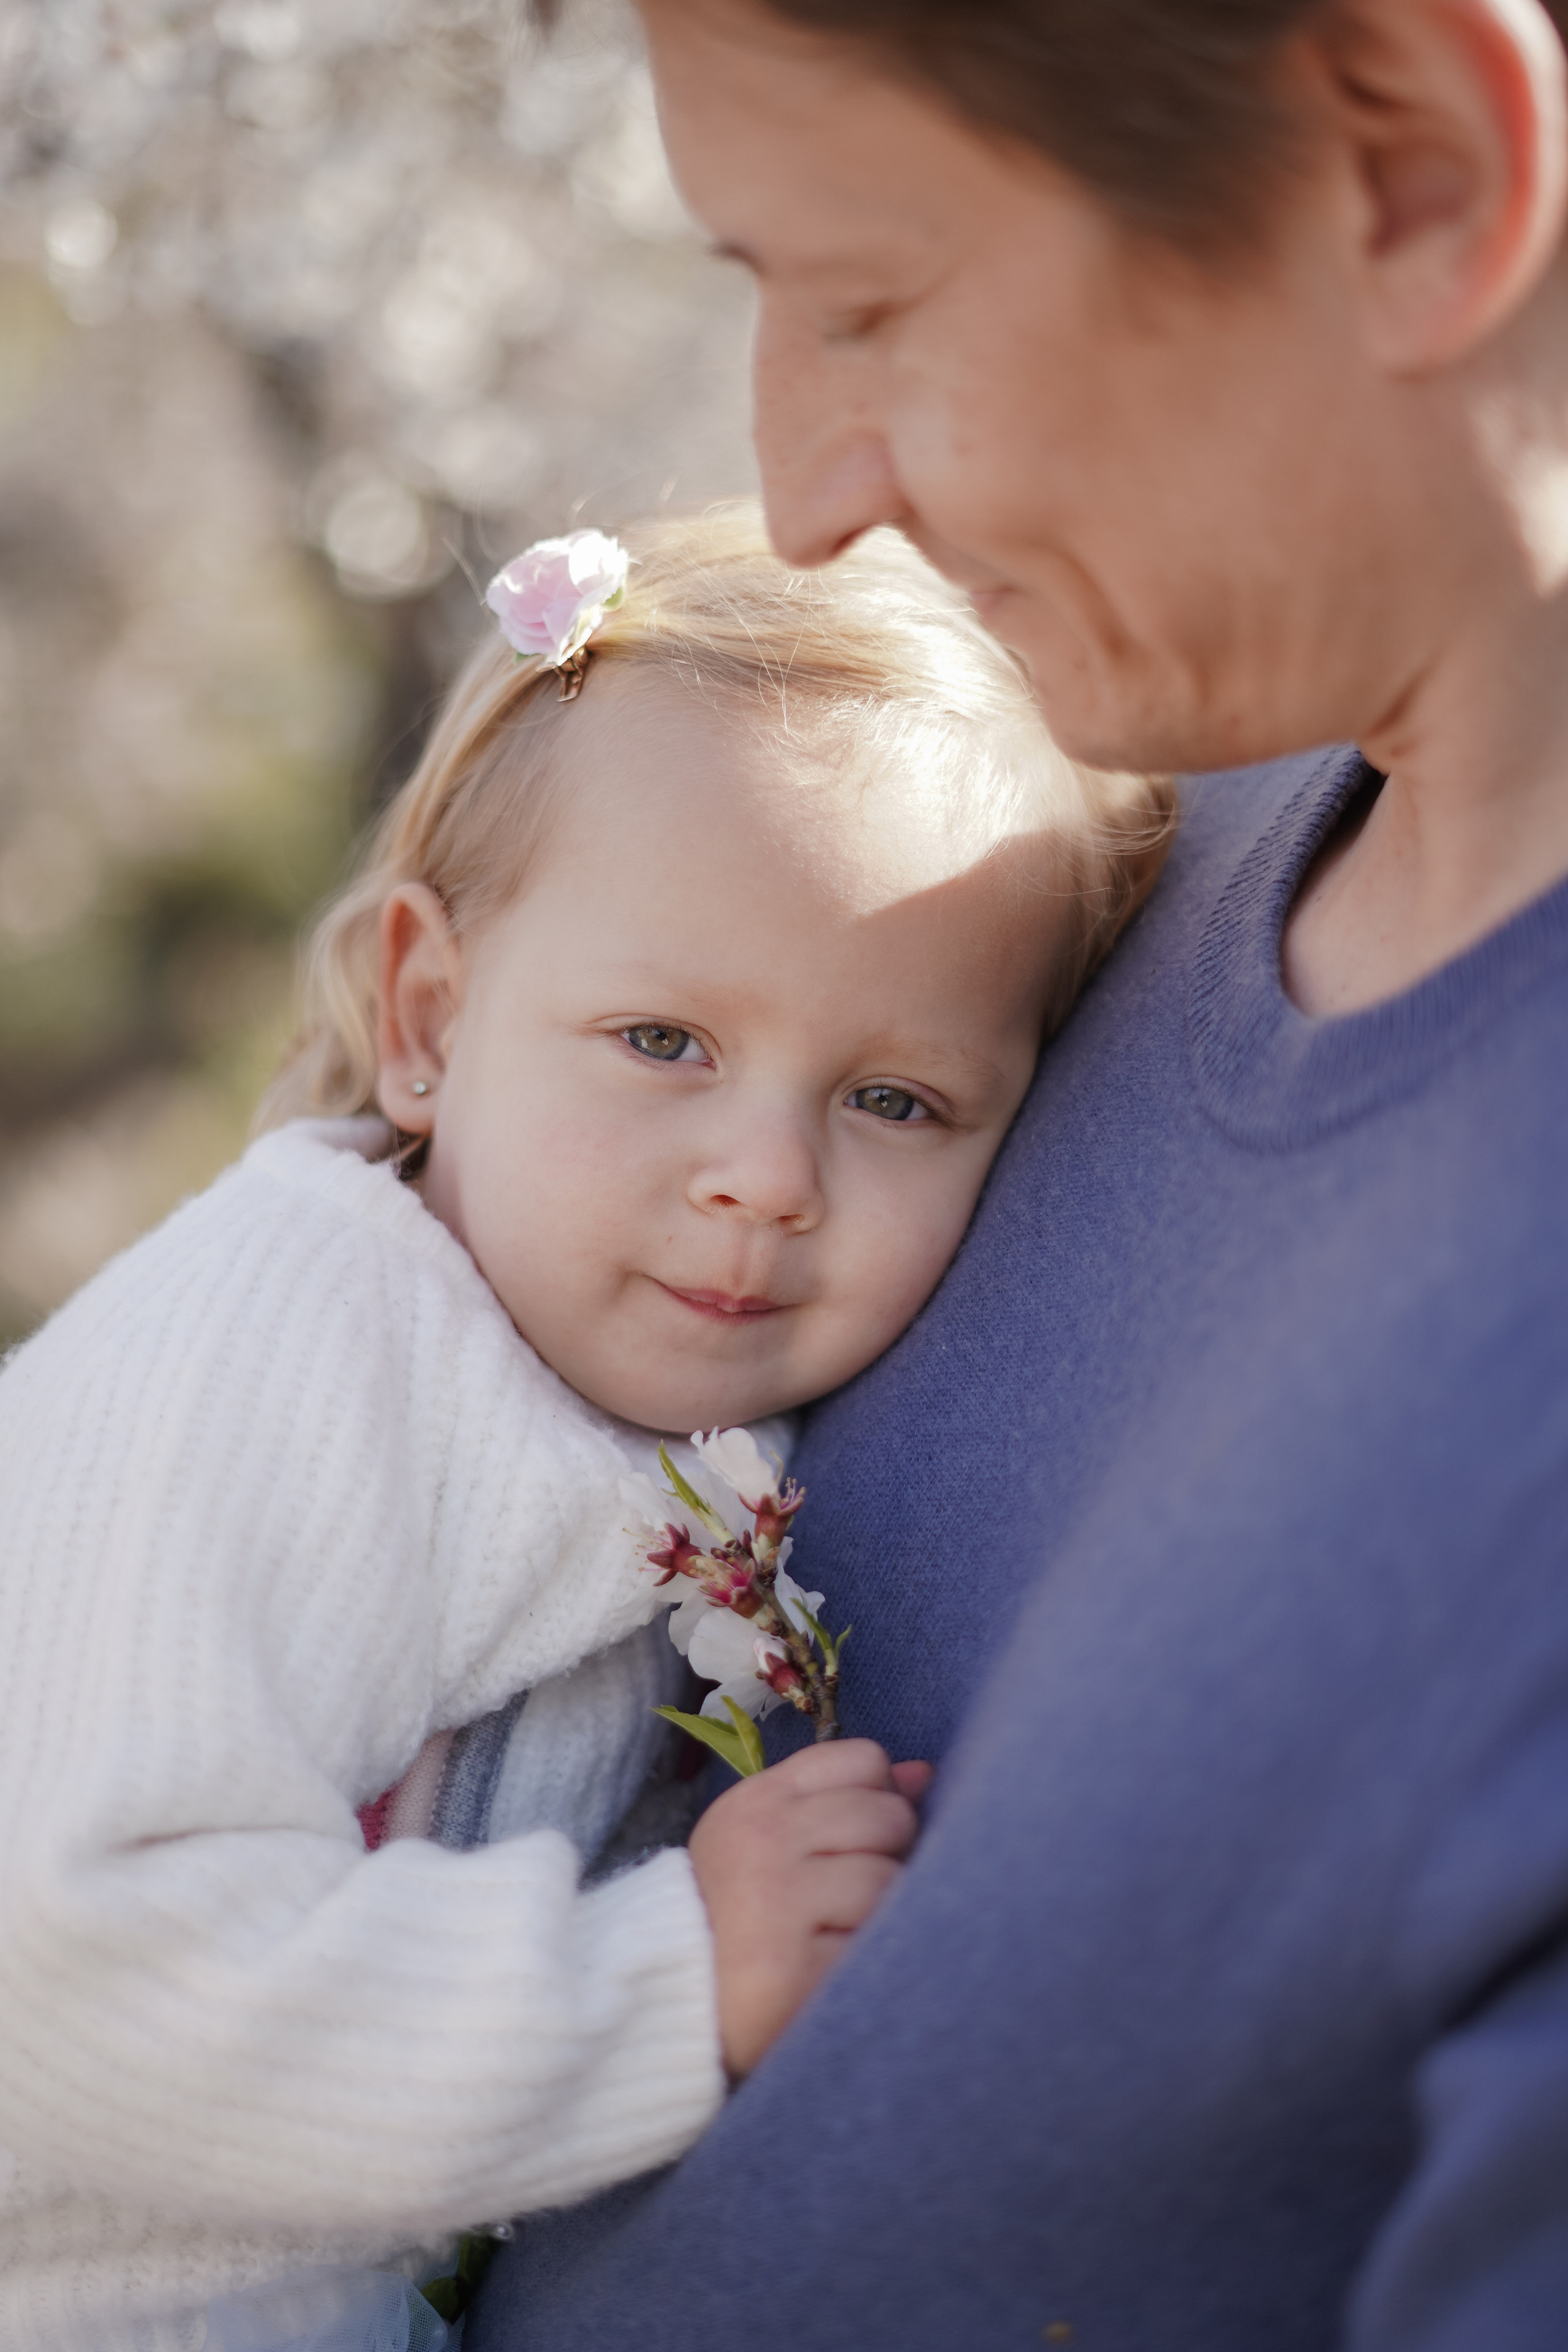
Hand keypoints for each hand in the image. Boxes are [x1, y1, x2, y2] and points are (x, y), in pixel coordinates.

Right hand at [688, 1739, 933, 2078]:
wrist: (675, 2000)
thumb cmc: (737, 1913)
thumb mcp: (773, 1838)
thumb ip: (843, 1799)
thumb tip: (922, 1774)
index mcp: (759, 1800)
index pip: (862, 1759)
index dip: (876, 1797)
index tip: (852, 1839)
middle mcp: (765, 1837)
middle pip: (888, 1815)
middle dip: (887, 1855)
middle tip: (846, 1895)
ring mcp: (777, 1899)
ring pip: (889, 1879)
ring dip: (879, 1914)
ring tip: (836, 1934)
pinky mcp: (793, 1965)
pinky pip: (877, 1943)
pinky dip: (867, 1960)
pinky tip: (831, 1969)